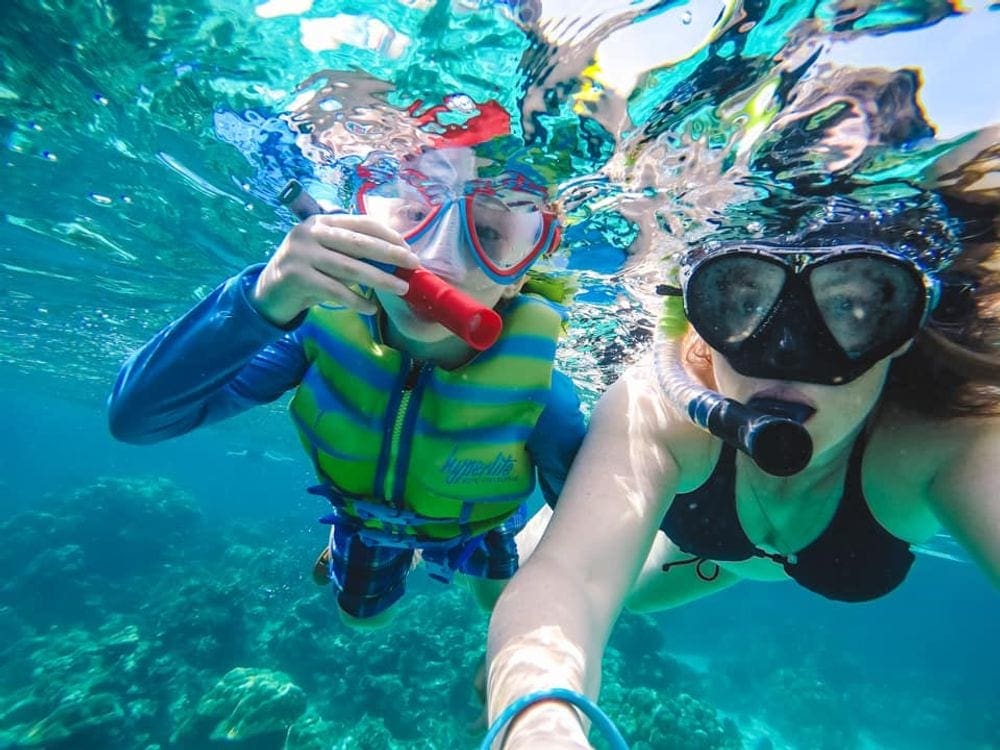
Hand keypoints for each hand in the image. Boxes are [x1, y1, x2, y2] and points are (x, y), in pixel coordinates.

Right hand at [251, 213, 420, 325]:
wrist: (270, 293)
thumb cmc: (309, 272)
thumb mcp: (328, 253)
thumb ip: (352, 251)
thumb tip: (396, 258)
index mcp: (322, 221)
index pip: (361, 223)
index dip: (388, 234)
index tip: (408, 247)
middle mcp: (310, 233)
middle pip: (359, 244)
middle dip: (390, 254)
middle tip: (413, 265)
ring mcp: (301, 254)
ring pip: (350, 268)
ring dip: (380, 280)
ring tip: (401, 289)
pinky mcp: (297, 277)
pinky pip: (335, 291)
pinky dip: (356, 301)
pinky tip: (371, 308)